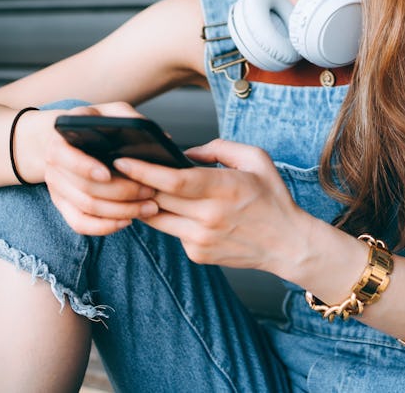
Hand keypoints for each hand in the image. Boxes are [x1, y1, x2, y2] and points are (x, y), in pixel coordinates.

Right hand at [43, 102, 158, 235]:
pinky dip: (104, 227)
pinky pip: (80, 224)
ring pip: (86, 209)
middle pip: (84, 188)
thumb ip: (132, 120)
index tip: (108, 172)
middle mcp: (54, 165)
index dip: (85, 167)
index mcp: (61, 139)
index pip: (66, 156)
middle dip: (121, 192)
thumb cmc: (97, 123)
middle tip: (150, 191)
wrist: (70, 138)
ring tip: (149, 207)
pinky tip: (127, 221)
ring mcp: (57, 188)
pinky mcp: (63, 205)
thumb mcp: (112, 112)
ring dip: (120, 211)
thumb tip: (162, 139)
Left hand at [113, 139, 305, 272]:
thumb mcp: (255, 158)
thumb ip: (218, 148)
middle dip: (135, 185)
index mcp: (223, 188)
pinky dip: (169, 219)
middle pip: (157, 200)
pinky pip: (173, 232)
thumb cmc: (272, 197)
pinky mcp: (198, 255)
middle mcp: (209, 217)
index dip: (143, 171)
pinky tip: (176, 209)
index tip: (121, 161)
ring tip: (137, 188)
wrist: (287, 243)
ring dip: (145, 203)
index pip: (173, 181)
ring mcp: (201, 240)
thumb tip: (185, 153)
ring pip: (157, 219)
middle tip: (117, 170)